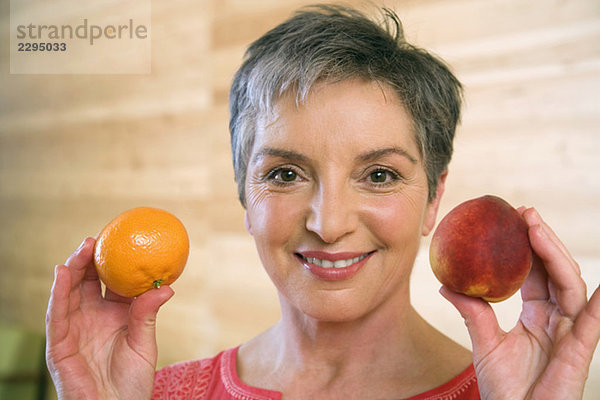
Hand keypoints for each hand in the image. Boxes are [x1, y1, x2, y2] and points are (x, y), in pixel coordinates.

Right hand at [45, 237, 173, 399]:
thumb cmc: (133, 382)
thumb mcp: (144, 344)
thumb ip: (147, 315)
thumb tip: (166, 287)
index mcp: (116, 315)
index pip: (112, 283)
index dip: (115, 263)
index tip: (123, 241)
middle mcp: (93, 317)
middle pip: (87, 282)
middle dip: (90, 259)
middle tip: (98, 238)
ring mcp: (75, 329)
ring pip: (70, 292)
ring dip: (74, 268)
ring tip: (83, 247)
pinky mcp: (60, 344)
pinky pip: (57, 315)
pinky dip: (59, 293)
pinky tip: (62, 273)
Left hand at [441, 207, 599, 398]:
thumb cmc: (504, 387)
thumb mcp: (484, 343)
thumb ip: (471, 312)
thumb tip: (444, 285)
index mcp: (537, 314)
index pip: (536, 271)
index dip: (528, 245)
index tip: (514, 218)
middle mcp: (557, 318)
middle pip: (556, 270)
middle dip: (544, 240)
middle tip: (525, 213)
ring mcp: (570, 332)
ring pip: (570, 285)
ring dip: (555, 255)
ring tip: (536, 229)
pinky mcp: (578, 351)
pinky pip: (591, 324)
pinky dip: (599, 305)